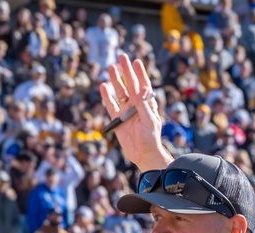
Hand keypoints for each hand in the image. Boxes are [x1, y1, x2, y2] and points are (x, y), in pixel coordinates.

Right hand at [100, 54, 169, 172]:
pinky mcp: (117, 119)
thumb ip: (144, 105)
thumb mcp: (150, 121)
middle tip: (122, 57)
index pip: (143, 84)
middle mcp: (136, 105)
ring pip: (119, 91)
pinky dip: (106, 96)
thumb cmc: (151, 138)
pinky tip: (103, 86)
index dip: (140, 73)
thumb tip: (141, 89)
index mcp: (147, 103)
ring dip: (116, 80)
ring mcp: (126, 111)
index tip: (136, 61)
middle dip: (126, 71)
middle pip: (130, 84)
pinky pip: (110, 105)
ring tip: (111, 67)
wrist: (143, 154)